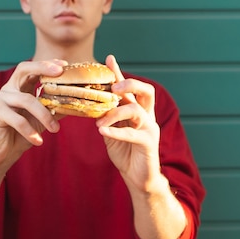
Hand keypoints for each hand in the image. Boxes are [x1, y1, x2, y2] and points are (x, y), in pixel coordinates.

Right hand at [0, 59, 66, 172]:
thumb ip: (55, 108)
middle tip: (60, 72)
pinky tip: (38, 141)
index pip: (32, 69)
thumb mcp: (43, 119)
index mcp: (18, 87)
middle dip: (42, 68)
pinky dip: (30, 131)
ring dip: (44, 115)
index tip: (64, 65)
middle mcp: (8, 89)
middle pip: (23, 69)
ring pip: (27, 100)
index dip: (47, 64)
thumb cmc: (23, 134)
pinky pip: (17, 120)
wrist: (3, 153)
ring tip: (55, 129)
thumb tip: (76, 101)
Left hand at [96, 55, 161, 190]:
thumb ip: (106, 117)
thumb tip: (89, 103)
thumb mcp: (112, 131)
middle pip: (146, 91)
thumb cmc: (125, 154)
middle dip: (130, 84)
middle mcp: (147, 116)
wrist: (138, 179)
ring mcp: (150, 129)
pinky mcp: (149, 143)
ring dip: (115, 113)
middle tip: (113, 88)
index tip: (108, 59)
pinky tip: (102, 130)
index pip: (130, 88)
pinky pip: (133, 133)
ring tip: (99, 121)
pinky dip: (116, 131)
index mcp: (138, 111)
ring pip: (136, 110)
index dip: (119, 73)